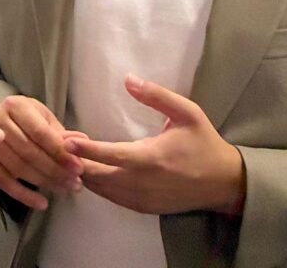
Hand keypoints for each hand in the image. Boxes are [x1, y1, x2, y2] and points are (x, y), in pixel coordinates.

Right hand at [0, 95, 82, 209]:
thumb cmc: (27, 121)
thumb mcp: (45, 120)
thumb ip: (61, 134)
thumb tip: (82, 142)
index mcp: (14, 105)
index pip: (40, 132)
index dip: (60, 152)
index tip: (79, 168)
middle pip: (28, 151)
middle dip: (55, 170)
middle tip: (75, 184)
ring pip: (17, 167)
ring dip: (44, 182)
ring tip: (64, 190)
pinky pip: (3, 181)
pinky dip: (24, 194)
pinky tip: (41, 203)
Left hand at [63, 77, 246, 216]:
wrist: (225, 183)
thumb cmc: (204, 143)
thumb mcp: (187, 113)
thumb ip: (156, 95)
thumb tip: (128, 79)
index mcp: (151, 158)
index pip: (110, 155)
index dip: (85, 149)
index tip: (65, 140)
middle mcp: (143, 183)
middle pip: (98, 176)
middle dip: (76, 162)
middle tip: (60, 144)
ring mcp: (143, 199)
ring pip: (102, 190)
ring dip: (84, 174)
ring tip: (70, 155)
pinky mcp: (144, 208)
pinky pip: (113, 198)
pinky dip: (98, 186)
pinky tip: (89, 171)